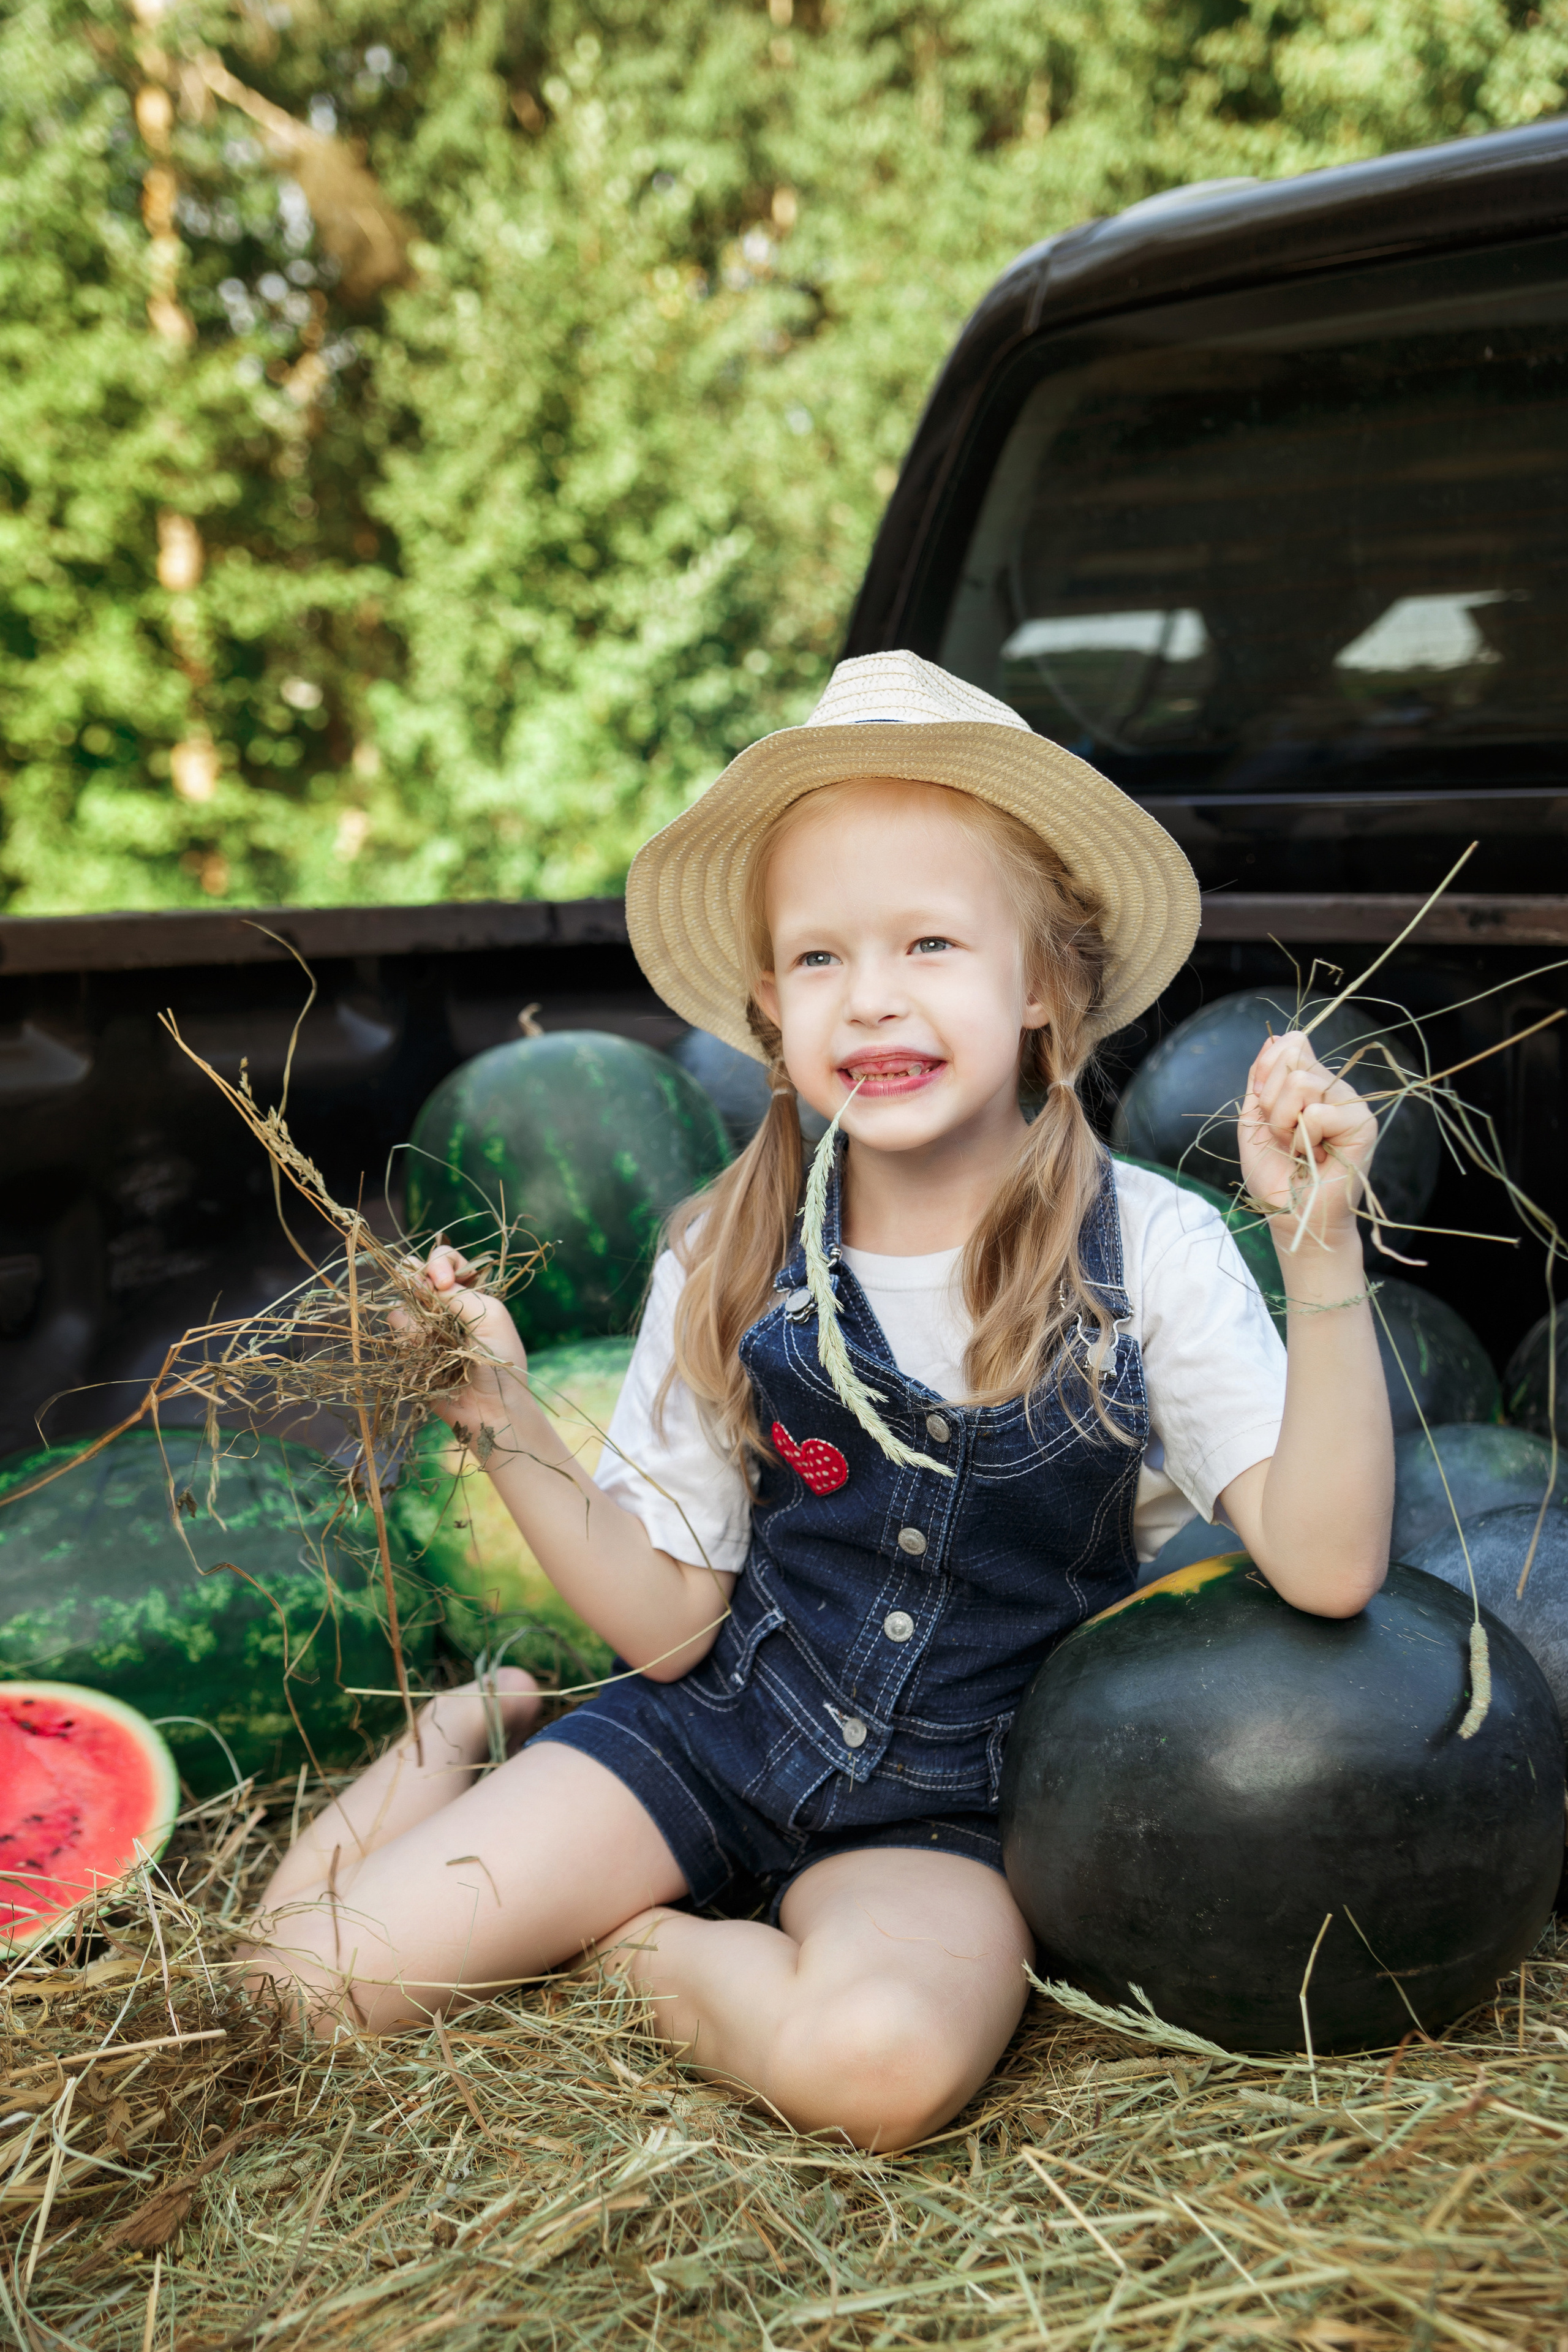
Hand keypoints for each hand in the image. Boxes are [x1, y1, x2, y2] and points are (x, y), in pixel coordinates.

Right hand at [397, 1242, 528, 1429]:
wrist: (493, 1410)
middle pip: (417, 1277)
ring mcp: (426, 1330)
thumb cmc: (502, 1363)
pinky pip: (397, 1334)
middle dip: (416, 1280)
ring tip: (431, 1338)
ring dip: (414, 1317)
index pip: (448, 1262)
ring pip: (402, 1305)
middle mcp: (446, 1309)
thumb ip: (459, 1294)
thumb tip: (427, 1281)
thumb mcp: (490, 1317)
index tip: (443, 1281)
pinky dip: (407, 1339)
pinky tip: (423, 1353)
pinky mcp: (413, 1353)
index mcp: (471, 1295)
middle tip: (424, 1293)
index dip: (440, 1263)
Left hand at [1239, 1030, 1377, 1250]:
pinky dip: (1303, 1138)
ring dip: (1284, 1121)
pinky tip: (1314, 1156)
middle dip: (1272, 1103)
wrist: (1291, 1212)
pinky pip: (1318, 1113)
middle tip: (1283, 1135)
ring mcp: (1350, 1105)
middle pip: (1293, 1060)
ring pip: (1303, 1082)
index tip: (1261, 1102)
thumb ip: (1262, 1079)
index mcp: (1311, 1083)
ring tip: (1297, 1147)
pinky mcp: (1362, 1125)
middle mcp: (1334, 1089)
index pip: (1292, 1043)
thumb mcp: (1255, 1120)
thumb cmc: (1275, 1172)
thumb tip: (1274, 1039)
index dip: (1268, 1068)